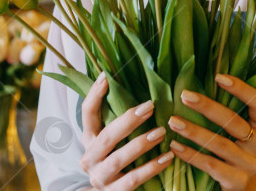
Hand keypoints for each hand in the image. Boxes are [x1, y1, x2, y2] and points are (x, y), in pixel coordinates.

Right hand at [79, 72, 173, 189]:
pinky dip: (151, 168)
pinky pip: (133, 179)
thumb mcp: (113, 141)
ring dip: (141, 144)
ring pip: (119, 159)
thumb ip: (120, 121)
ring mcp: (100, 177)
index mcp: (89, 140)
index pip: (86, 114)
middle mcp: (90, 158)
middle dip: (128, 121)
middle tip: (149, 106)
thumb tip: (141, 87)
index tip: (106, 76)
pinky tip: (168, 157)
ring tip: (161, 132)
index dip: (94, 95)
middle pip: (106, 137)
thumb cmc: (116, 160)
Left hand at [168, 73, 255, 190]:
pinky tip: (175, 146)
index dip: (241, 89)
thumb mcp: (235, 133)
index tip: (218, 77)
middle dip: (208, 107)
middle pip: (235, 122)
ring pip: (221, 144)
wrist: (240, 188)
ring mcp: (251, 165)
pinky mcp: (238, 182)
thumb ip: (226, 113)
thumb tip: (197, 83)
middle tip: (185, 95)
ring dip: (195, 131)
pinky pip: (212, 165)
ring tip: (173, 121)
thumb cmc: (232, 152)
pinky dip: (192, 155)